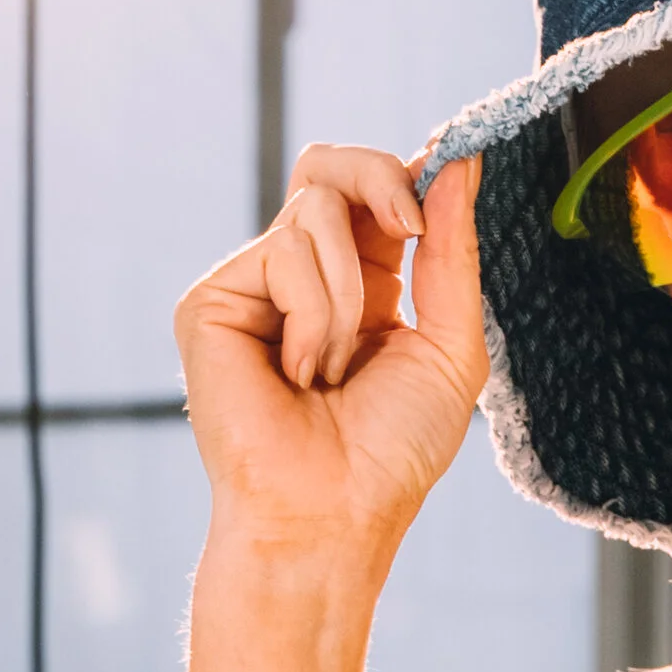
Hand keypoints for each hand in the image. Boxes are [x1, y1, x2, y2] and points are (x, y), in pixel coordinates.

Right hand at [172, 146, 486, 571]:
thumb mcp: (450, 346)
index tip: (450, 162)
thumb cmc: (391, 452)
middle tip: (412, 226)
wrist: (333, 513)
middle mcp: (304, 278)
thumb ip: (454, 252)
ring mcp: (253, 286)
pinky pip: (283, 252)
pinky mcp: (212, 300)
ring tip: (336, 369)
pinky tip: (298, 374)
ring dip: (353, 294)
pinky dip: (314, 317)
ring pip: (315, 209)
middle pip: (330, 166)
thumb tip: (459, 158)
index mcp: (364, 284)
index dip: (409, 173)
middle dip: (383, 179)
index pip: (373, 191)